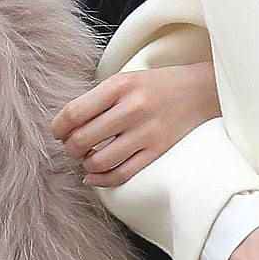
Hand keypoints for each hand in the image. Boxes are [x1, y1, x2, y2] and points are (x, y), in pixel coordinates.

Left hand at [51, 63, 217, 185]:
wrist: (200, 91)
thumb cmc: (156, 85)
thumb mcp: (125, 79)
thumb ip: (97, 99)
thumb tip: (65, 127)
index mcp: (120, 86)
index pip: (74, 113)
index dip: (58, 127)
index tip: (58, 132)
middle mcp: (132, 109)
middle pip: (82, 140)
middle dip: (70, 148)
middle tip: (72, 146)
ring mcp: (146, 133)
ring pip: (99, 162)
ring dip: (85, 164)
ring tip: (86, 159)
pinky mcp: (157, 152)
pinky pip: (121, 174)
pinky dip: (101, 180)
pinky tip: (93, 176)